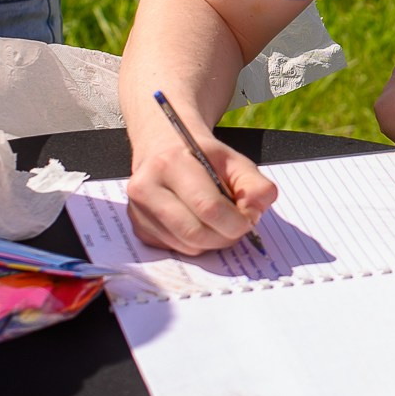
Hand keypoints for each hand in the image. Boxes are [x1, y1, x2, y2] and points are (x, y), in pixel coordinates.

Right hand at [124, 97, 277, 253]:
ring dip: (212, 241)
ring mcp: (138, 210)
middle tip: (237, 225)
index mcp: (170, 163)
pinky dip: (194, 243)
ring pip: (186, 245)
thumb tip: (256, 211)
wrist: (164, 146)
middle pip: (196, 232)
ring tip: (218, 221)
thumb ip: (254, 184)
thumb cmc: (200, 155)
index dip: (236, 221)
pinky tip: (198, 222)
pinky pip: (175, 249)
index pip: (208, 207)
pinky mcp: (138, 228)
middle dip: (225, 236)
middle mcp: (146, 187)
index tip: (249, 218)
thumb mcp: (232, 160)